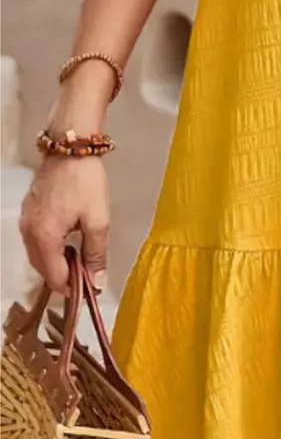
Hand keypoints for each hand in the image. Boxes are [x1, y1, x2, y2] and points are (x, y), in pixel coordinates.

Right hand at [19, 155, 110, 296]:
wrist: (70, 148)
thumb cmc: (85, 184)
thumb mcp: (98, 220)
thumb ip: (96, 253)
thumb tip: (97, 282)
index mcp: (43, 238)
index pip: (53, 276)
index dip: (72, 287)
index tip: (89, 290)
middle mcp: (28, 233)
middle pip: (42, 268)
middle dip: (63, 276)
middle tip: (86, 276)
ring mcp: (25, 221)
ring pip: (37, 254)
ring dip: (56, 262)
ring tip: (80, 261)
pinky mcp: (28, 211)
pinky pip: (35, 240)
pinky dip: (49, 248)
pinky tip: (67, 243)